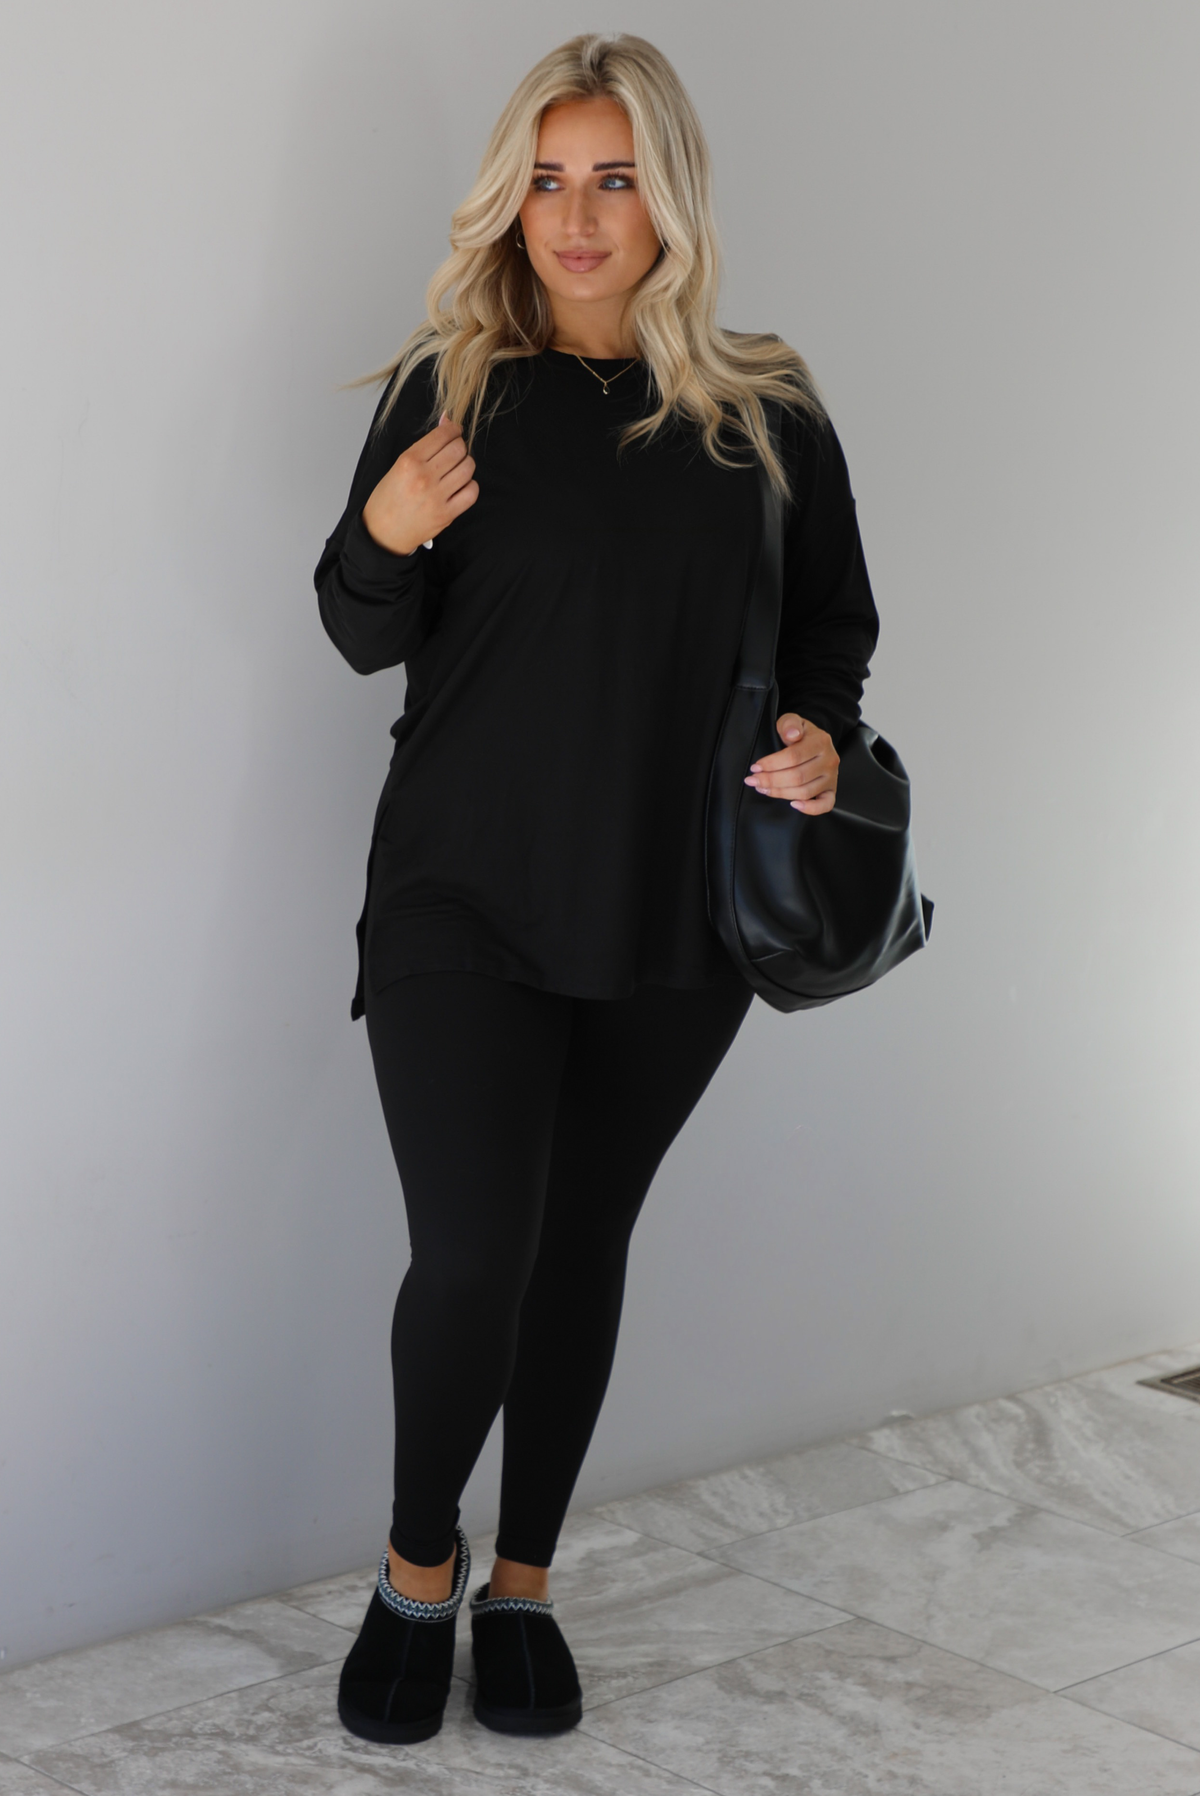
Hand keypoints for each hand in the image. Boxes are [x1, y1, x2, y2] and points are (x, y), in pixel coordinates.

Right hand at [361, 411, 478, 555]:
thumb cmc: (388, 498)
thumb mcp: (398, 465)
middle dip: (460, 446)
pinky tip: (460, 486)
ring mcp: (437, 497)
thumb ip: (424, 446)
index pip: (443, 435)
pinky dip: (470, 486)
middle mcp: (424, 477)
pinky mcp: (447, 514)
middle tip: (454, 451)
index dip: (453, 430)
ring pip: (468, 468)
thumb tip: (446, 420)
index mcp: (409, 461)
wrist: (382, 533)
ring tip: (456, 469)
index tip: (454, 431)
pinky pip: (471, 492)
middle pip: (459, 449)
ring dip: (466, 464)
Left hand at [743, 713, 838, 814]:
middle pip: (797, 777)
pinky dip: (810, 809)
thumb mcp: (792, 721)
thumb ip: (789, 724)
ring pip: (805, 792)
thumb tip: (792, 734)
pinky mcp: (830, 790)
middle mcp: (829, 760)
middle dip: (771, 780)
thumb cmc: (799, 733)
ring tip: (763, 788)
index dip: (772, 764)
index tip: (755, 767)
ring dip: (780, 793)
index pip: (794, 757)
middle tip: (753, 780)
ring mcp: (831, 777)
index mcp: (821, 742)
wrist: (816, 741)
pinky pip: (825, 805)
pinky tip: (793, 805)